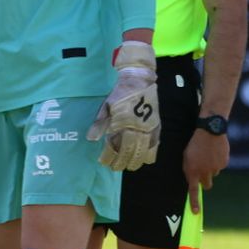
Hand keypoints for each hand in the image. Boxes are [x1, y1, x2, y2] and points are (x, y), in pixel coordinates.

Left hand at [86, 41, 160, 170]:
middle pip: (130, 151)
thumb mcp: (106, 106)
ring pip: (144, 150)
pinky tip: (146, 159)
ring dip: (137, 160)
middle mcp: (137, 127)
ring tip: (131, 167)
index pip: (116, 145)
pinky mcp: (157, 126)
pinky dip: (151, 153)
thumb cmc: (120, 93)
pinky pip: (156, 143)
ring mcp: (149, 128)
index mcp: (123, 122)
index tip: (104, 162)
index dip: (110, 156)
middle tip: (116, 168)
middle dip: (122, 162)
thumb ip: (100, 123)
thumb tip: (91, 139)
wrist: (139, 80)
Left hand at [182, 129, 228, 212]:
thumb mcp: (186, 156)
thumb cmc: (194, 143)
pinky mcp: (224, 163)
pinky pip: (220, 166)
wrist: (210, 130)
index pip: (193, 190)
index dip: (194, 202)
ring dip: (211, 169)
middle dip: (205, 180)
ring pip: (214, 174)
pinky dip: (218, 162)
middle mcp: (205, 172)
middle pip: (207, 185)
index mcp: (193, 171)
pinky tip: (215, 152)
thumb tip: (194, 181)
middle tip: (203, 170)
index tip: (196, 212)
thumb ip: (189, 170)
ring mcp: (216, 168)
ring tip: (208, 155)